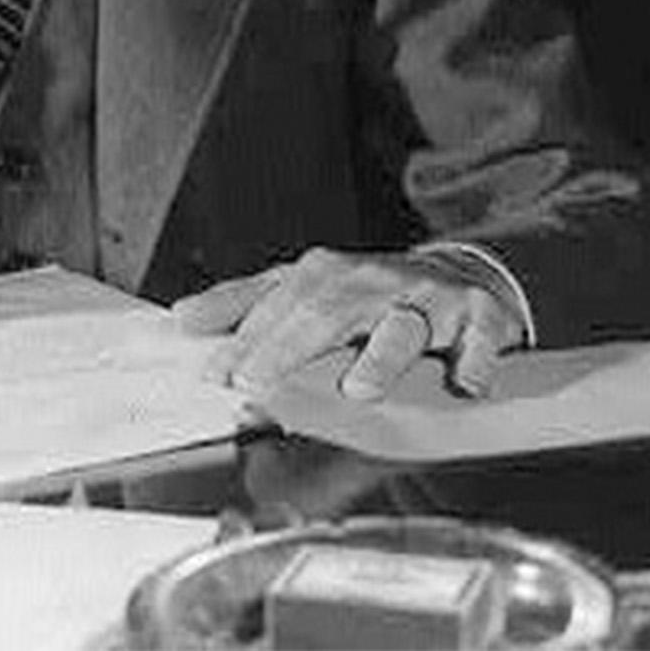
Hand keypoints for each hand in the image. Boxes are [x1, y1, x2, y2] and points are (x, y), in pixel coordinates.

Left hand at [173, 247, 523, 400]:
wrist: (460, 277)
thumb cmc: (367, 296)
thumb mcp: (305, 293)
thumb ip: (247, 307)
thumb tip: (182, 319)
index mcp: (325, 275)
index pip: (276, 301)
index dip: (244, 334)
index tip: (212, 367)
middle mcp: (370, 281)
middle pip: (325, 311)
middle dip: (289, 344)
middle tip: (256, 377)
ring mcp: (425, 299)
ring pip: (401, 324)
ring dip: (380, 356)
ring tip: (358, 387)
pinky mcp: (479, 317)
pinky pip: (479, 338)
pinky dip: (474, 358)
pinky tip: (464, 382)